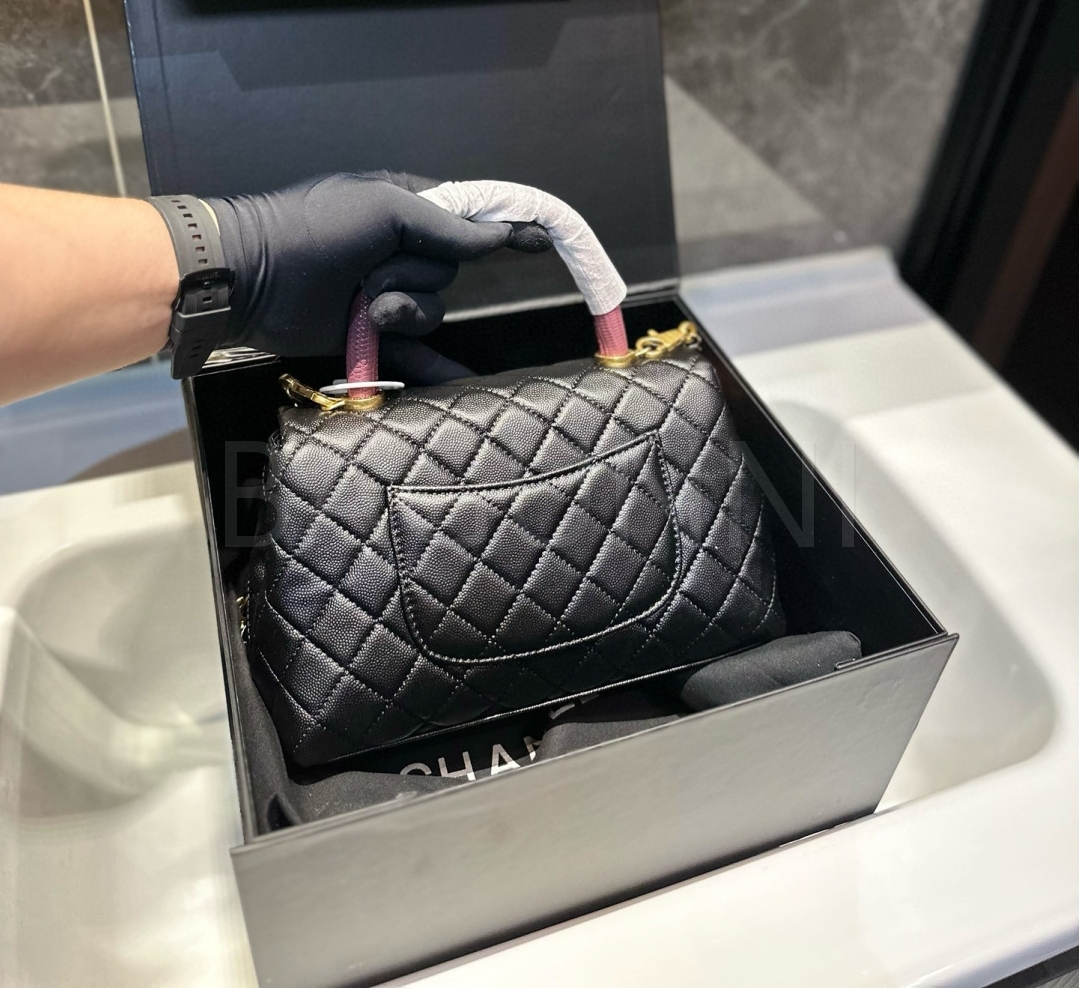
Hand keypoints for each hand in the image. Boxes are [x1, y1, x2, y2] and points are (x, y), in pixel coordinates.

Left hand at [206, 171, 549, 356]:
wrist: (253, 278)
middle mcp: (401, 253)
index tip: (543, 239)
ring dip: (402, 312)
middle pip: (448, 273)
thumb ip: (444, 225)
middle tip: (372, 272)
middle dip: (415, 275)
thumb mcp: (382, 209)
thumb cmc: (314, 229)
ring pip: (432, 313)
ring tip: (364, 308)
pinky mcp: (372, 336)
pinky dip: (438, 371)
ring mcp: (386, 297)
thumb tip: (497, 234)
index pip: (468, 219)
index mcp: (406, 212)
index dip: (505, 228)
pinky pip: (417, 357)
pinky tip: (464, 384)